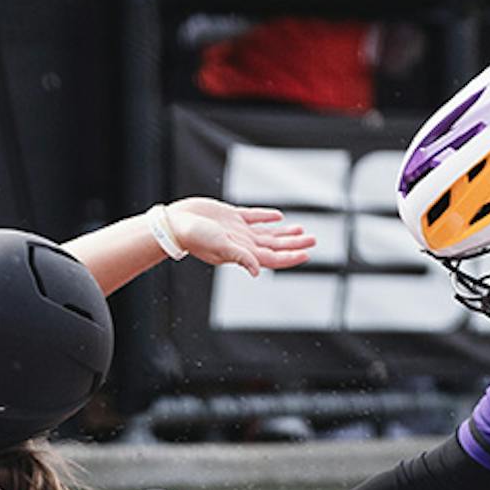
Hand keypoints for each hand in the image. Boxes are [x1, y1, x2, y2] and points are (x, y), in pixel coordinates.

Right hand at [168, 198, 316, 276]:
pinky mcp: (230, 216)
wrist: (176, 223)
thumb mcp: (219, 246)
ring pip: (267, 233)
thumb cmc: (195, 237)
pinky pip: (253, 217)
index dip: (290, 256)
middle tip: (314, 239)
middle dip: (294, 243)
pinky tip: (277, 216)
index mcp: (242, 252)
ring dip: (284, 232)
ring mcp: (237, 230)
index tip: (307, 253)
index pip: (273, 258)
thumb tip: (257, 272)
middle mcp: (242, 243)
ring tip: (301, 229)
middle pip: (275, 246)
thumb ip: (240, 257)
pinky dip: (266, 217)